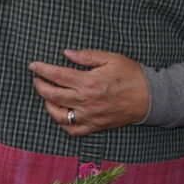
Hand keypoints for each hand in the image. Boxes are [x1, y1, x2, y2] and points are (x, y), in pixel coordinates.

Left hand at [29, 49, 151, 135]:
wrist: (151, 98)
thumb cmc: (133, 76)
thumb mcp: (111, 58)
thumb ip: (87, 56)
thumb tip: (67, 53)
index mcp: (89, 82)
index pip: (57, 75)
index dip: (42, 70)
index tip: (33, 66)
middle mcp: (86, 101)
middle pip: (52, 95)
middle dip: (40, 85)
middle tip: (37, 79)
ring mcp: (89, 116)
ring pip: (58, 114)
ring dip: (48, 104)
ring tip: (48, 95)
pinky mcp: (95, 126)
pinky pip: (72, 130)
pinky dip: (62, 123)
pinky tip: (61, 113)